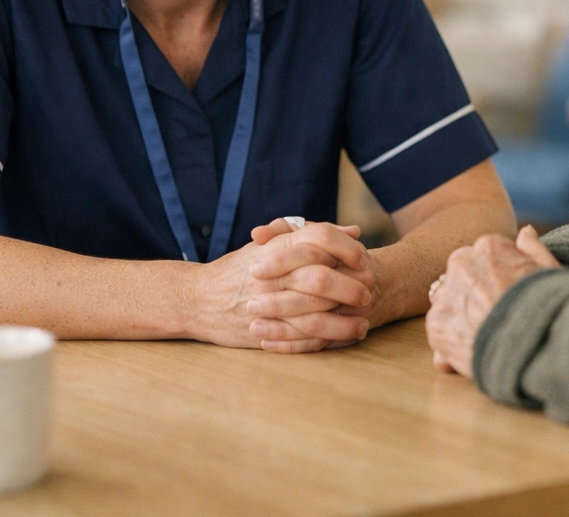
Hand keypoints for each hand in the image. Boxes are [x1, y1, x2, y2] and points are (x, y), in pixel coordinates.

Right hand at [181, 219, 373, 351]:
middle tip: (369, 291)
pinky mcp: (267, 328)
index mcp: (277, 247)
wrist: (199, 299)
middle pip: (322, 276)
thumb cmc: (240, 269)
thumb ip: (313, 235)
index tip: (363, 259)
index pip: (320, 238)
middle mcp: (274, 273)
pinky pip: (304, 335)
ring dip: (346, 318)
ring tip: (364, 321)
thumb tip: (354, 231)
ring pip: (316, 310)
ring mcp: (269, 302)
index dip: (346, 248)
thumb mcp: (272, 244)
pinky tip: (346, 337)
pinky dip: (329, 338)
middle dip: (351, 286)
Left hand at [426, 225, 558, 377]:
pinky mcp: (436, 325)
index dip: (496, 278)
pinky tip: (474, 348)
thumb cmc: (548, 309)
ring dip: (460, 313)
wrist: (532, 348)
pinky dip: (452, 339)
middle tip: (494, 314)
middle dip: (472, 291)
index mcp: (488, 247)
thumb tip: (525, 231)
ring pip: (447, 300)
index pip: (483, 256)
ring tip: (485, 333)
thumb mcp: (549, 271)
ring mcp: (446, 294)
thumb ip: (532, 248)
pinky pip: (440, 329)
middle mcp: (461, 264)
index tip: (507, 294)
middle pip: (461, 275)